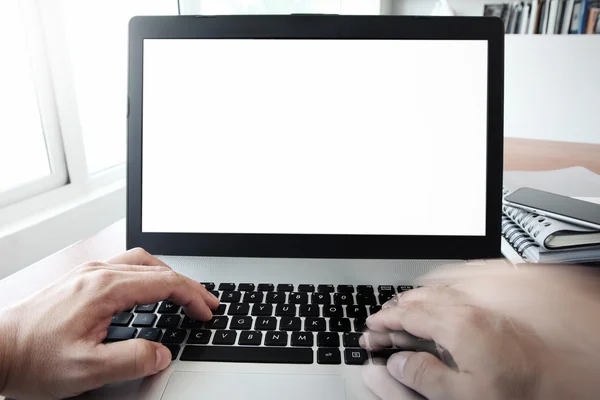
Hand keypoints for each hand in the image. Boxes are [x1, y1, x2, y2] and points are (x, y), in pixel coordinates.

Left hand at [0, 248, 218, 398]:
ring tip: (183, 294)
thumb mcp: (85, 370)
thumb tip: (163, 353)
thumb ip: (131, 360)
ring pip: (141, 262)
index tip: (206, 313)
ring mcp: (88, 273)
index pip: (165, 283)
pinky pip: (125, 266)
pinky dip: (148, 275)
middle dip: (187, 285)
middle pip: (158, 268)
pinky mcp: (80, 279)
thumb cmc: (32, 359)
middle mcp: (98, 274)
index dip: (192, 297)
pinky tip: (147, 290)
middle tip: (206, 303)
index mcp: (105, 289)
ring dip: (168, 276)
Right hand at [361, 265, 599, 399]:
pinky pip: (464, 279)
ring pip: (441, 286)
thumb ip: (424, 376)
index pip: (408, 315)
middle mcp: (470, 308)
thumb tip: (398, 361)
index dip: (385, 319)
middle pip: (421, 297)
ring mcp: (487, 303)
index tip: (372, 324)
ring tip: (405, 304)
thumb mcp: (464, 395)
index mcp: (457, 326)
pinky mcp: (500, 303)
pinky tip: (443, 289)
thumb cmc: (521, 389)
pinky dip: (445, 284)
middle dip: (397, 306)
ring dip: (418, 294)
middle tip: (383, 318)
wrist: (567, 375)